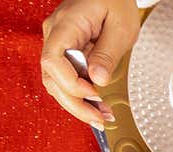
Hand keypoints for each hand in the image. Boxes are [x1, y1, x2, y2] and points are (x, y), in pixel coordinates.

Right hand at [41, 0, 140, 126]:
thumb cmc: (116, 2)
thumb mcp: (121, 27)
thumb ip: (108, 54)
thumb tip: (97, 80)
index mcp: (65, 25)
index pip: (53, 60)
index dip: (70, 84)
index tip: (93, 94)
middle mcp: (54, 35)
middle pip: (51, 77)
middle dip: (75, 103)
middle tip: (100, 119)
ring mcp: (56, 43)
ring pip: (55, 82)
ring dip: (76, 104)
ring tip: (100, 117)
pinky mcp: (64, 52)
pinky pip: (64, 78)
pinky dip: (78, 95)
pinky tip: (95, 107)